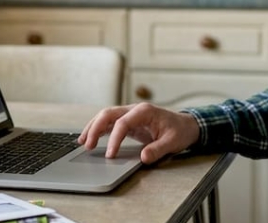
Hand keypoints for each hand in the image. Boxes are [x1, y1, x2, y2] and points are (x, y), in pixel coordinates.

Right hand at [77, 102, 200, 163]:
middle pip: (108, 114)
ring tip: (82, 141)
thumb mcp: (172, 142)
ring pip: (105, 116)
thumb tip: (143, 158)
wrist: (186, 125)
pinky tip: (89, 138)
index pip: (123, 123)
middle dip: (95, 128)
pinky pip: (109, 122)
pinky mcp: (128, 121)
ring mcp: (129, 114)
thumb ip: (158, 149)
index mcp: (145, 111)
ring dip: (93, 127)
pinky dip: (98, 129)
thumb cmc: (179, 131)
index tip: (110, 155)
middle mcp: (134, 109)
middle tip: (87, 145)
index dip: (114, 139)